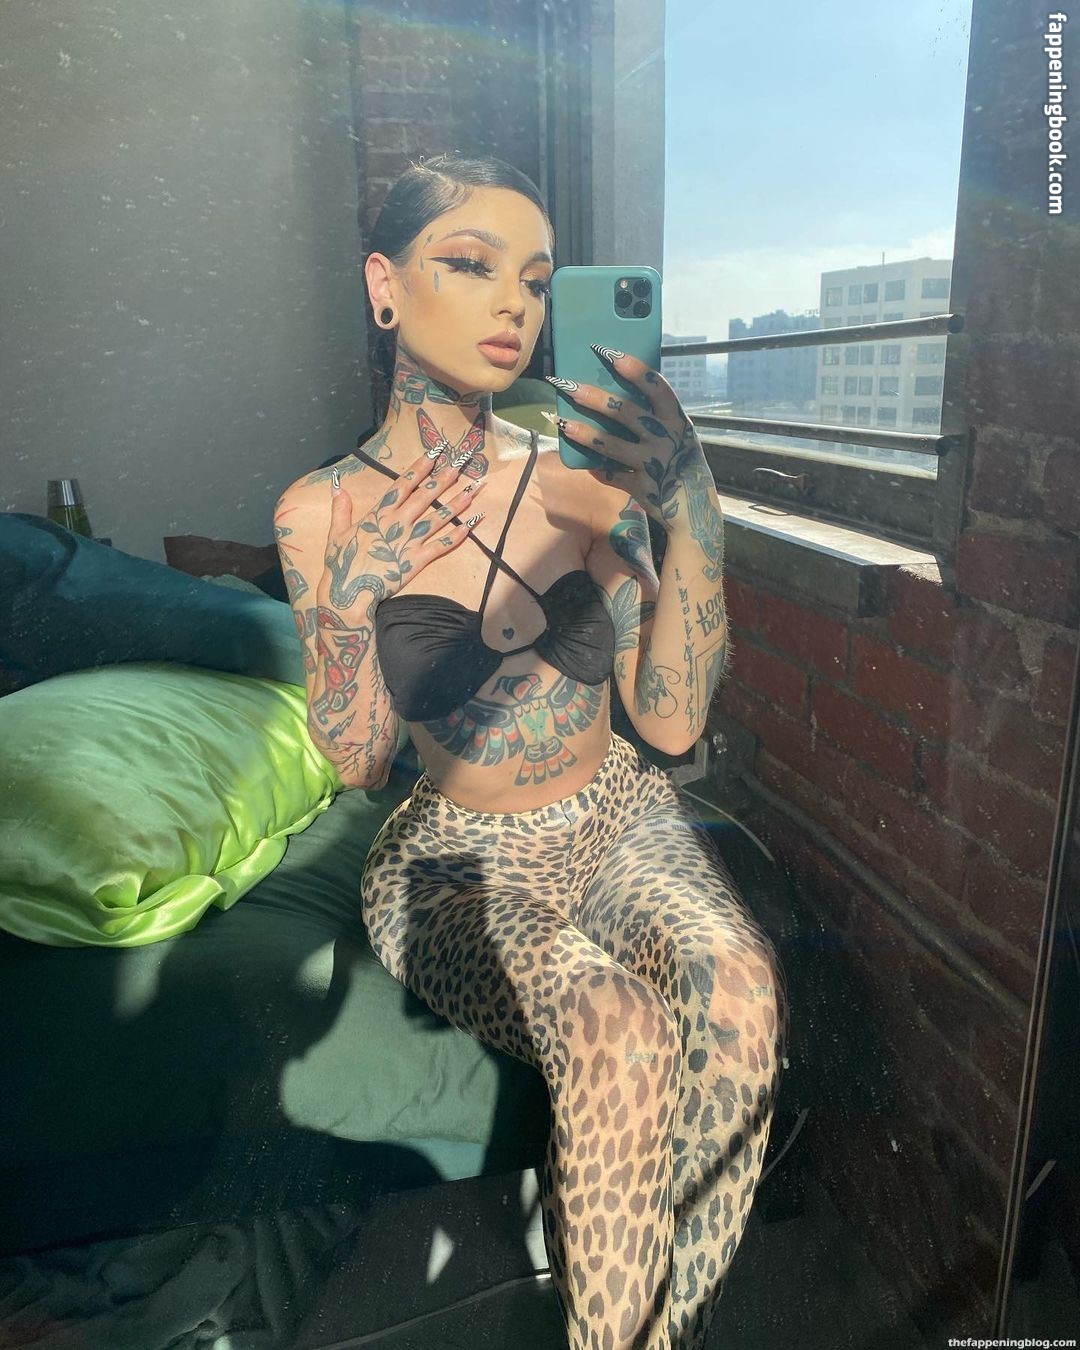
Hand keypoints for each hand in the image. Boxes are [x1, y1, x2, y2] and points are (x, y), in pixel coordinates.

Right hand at [317, 447, 487, 628]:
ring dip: (458, 502)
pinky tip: (473, 524)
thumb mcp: (337, 533)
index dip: (421, 466)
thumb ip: (341, 508)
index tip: (436, 451)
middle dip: (445, 476)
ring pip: (439, 517)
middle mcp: (398, 522)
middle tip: (462, 461)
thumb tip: (338, 486)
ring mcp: (409, 541)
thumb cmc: (341, 564)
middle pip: (426, 495)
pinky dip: (458, 535)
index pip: (404, 483)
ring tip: (475, 488)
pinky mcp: (417, 560)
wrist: (348, 592)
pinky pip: (442, 545)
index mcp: (379, 513)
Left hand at [544, 345, 719, 537]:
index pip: (656, 387)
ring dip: (584, 432)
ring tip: (563, 422)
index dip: (633, 368)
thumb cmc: (683, 463)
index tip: (608, 353)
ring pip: (612, 444)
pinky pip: (611, 475)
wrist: (696, 509)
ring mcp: (653, 464)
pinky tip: (582, 462)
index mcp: (678, 421)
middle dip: (593, 396)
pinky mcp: (641, 487)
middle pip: (625, 412)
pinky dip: (597, 469)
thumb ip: (657, 418)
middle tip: (566, 384)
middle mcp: (666, 439)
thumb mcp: (680, 436)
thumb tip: (618, 397)